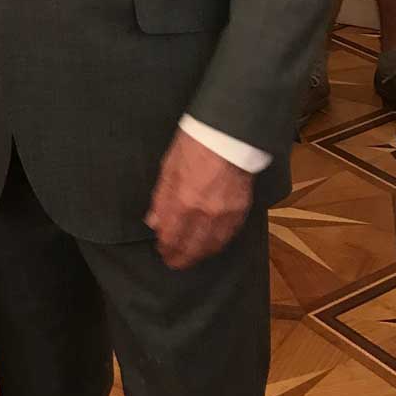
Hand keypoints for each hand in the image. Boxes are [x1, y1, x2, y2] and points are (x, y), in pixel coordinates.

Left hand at [145, 128, 253, 268]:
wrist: (230, 134)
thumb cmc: (195, 144)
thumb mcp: (169, 167)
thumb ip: (161, 198)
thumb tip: (154, 221)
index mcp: (182, 201)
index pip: (170, 236)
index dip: (165, 247)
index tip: (161, 250)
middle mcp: (204, 213)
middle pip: (190, 247)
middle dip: (179, 258)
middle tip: (172, 261)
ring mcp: (224, 213)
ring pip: (210, 246)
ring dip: (198, 255)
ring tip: (190, 257)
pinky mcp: (241, 210)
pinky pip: (228, 236)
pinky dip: (217, 244)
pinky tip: (210, 246)